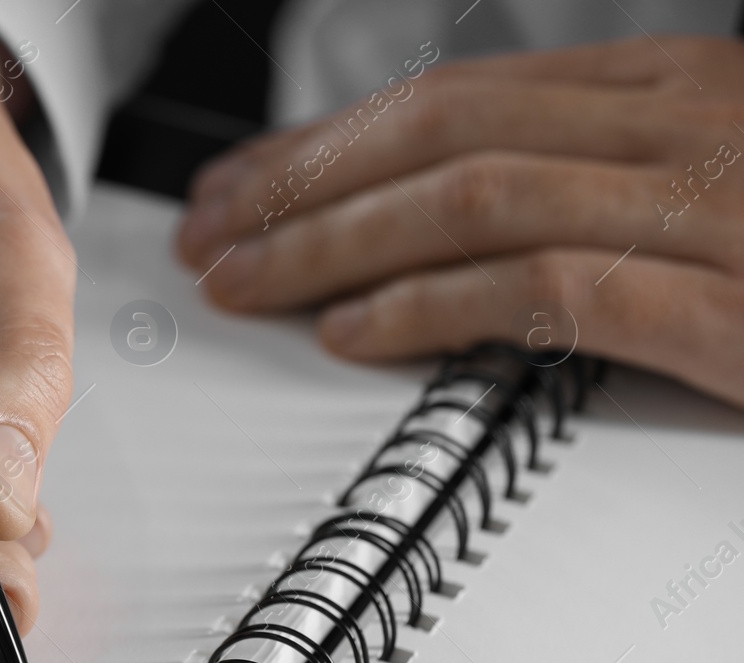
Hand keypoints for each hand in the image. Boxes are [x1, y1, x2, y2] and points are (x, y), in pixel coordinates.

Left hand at [177, 35, 743, 407]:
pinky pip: (547, 289)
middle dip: (303, 180)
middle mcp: (694, 127)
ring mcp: (718, 210)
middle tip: (210, 230)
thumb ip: (616, 180)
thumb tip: (481, 209)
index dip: (334, 138)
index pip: (465, 94)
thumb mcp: (726, 181)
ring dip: (335, 242)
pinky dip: (433, 307)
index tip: (248, 179)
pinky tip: (353, 334)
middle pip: (445, 130)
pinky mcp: (736, 308)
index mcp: (686, 91)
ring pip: (473, 198)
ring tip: (246, 284)